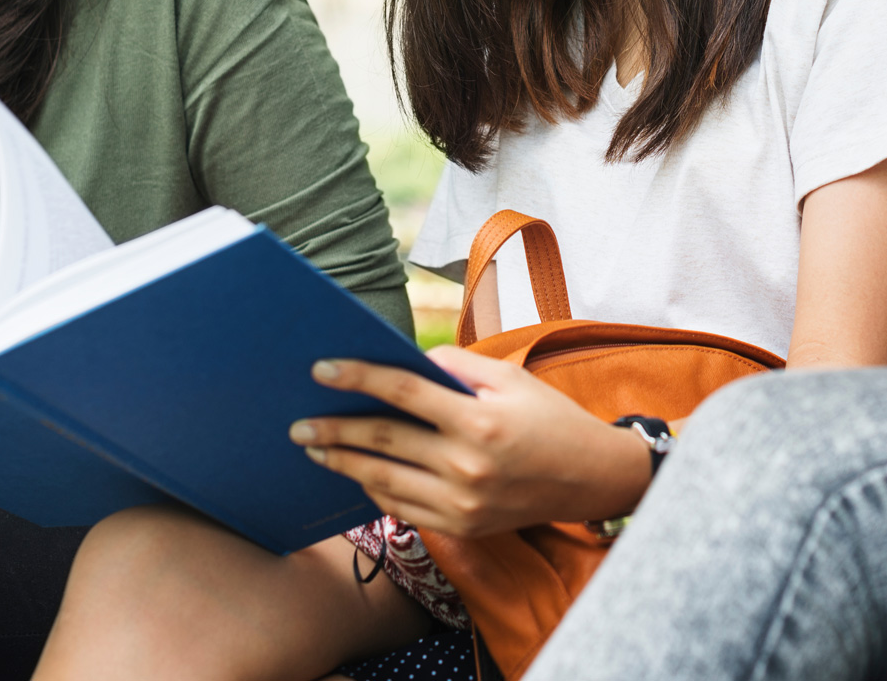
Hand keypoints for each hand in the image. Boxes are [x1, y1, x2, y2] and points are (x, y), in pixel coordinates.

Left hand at [291, 347, 652, 536]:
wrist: (589, 478)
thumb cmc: (549, 418)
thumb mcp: (511, 378)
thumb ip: (458, 366)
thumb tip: (407, 360)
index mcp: (479, 419)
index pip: (403, 392)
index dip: (358, 377)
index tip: (321, 369)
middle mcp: (467, 464)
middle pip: (383, 440)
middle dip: (334, 428)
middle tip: (298, 423)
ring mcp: (462, 502)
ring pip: (385, 480)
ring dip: (344, 463)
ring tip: (315, 448)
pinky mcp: (462, 526)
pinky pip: (403, 508)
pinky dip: (374, 489)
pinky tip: (356, 473)